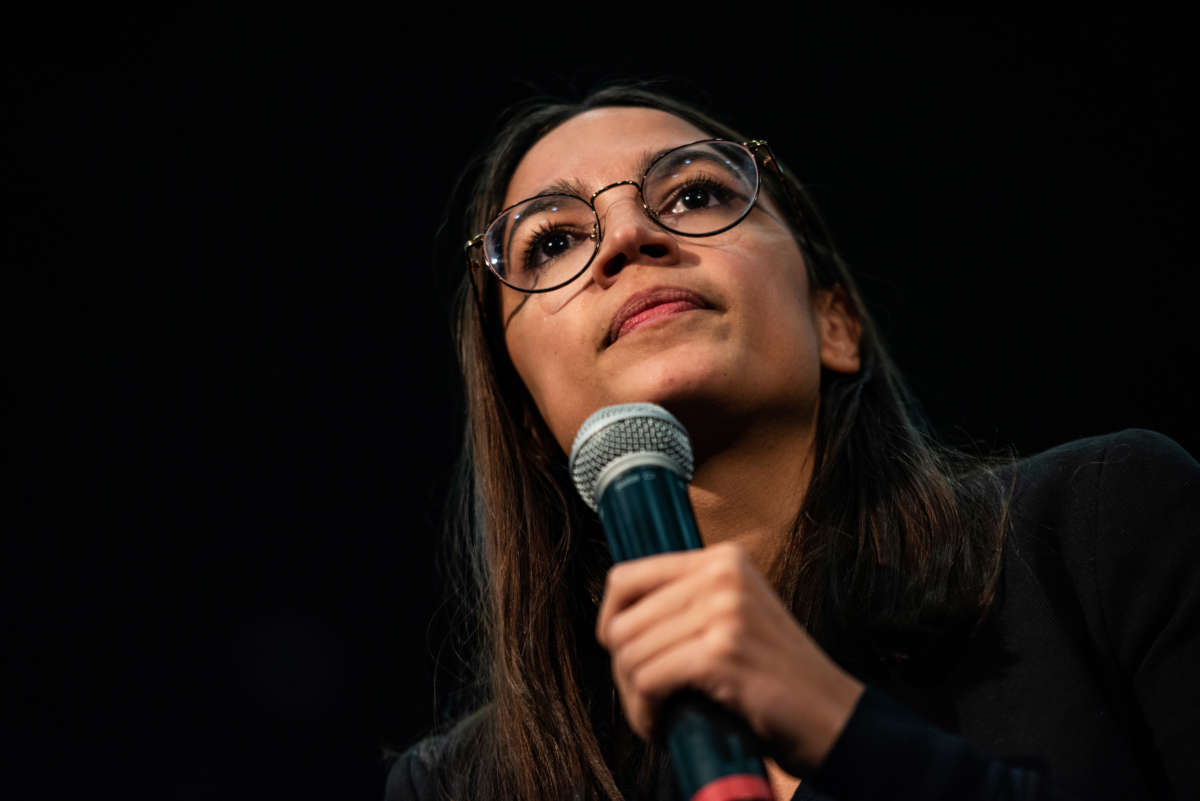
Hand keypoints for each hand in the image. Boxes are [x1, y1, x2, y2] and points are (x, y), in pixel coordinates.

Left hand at [595, 542, 864, 774]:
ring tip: (657, 715)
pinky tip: (662, 726)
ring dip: (634, 697)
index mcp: (722, 558)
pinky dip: (645, 712)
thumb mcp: (734, 616)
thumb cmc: (775, 677)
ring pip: (631, 654)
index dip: (610, 620)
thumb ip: (687, 603)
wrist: (832, 717)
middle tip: (646, 700)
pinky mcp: (723, 652)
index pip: (626, 576)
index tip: (619, 652)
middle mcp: (722, 574)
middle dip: (623, 671)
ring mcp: (724, 611)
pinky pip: (648, 681)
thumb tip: (615, 618)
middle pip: (623, 623)